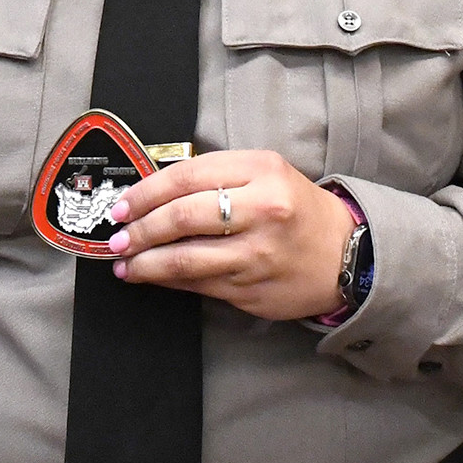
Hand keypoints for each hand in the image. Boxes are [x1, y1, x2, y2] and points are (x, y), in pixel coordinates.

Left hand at [107, 151, 353, 322]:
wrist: (346, 255)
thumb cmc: (297, 209)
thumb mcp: (265, 174)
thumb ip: (216, 176)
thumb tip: (153, 193)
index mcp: (262, 171)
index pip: (187, 176)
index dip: (146, 192)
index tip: (123, 204)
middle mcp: (261, 211)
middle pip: (181, 217)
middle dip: (139, 229)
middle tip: (116, 236)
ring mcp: (257, 255)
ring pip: (184, 259)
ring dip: (144, 262)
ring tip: (124, 262)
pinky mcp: (252, 290)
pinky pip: (197, 284)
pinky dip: (166, 280)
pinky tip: (150, 275)